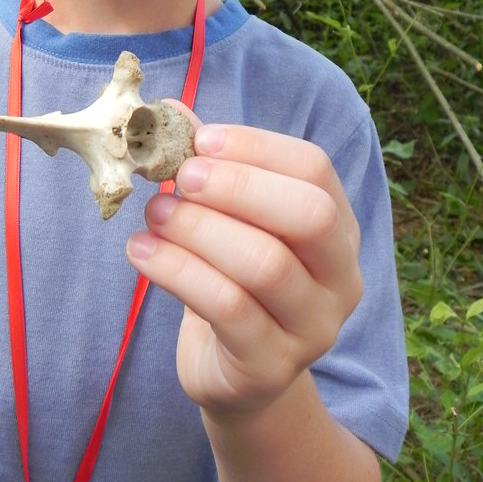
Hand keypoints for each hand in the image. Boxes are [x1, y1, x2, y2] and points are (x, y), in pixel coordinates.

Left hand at [126, 120, 361, 415]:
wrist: (234, 370)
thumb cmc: (231, 277)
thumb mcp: (227, 220)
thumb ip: (206, 167)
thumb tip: (165, 111)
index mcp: (337, 226)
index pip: (314, 169)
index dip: (256, 147)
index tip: (201, 140)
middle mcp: (341, 276)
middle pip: (309, 215)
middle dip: (238, 186)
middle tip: (181, 178)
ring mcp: (313, 327)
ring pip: (265, 264)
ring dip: (198, 228)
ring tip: (153, 214)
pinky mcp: (272, 366)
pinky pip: (227, 309)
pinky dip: (176, 271)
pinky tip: (141, 251)